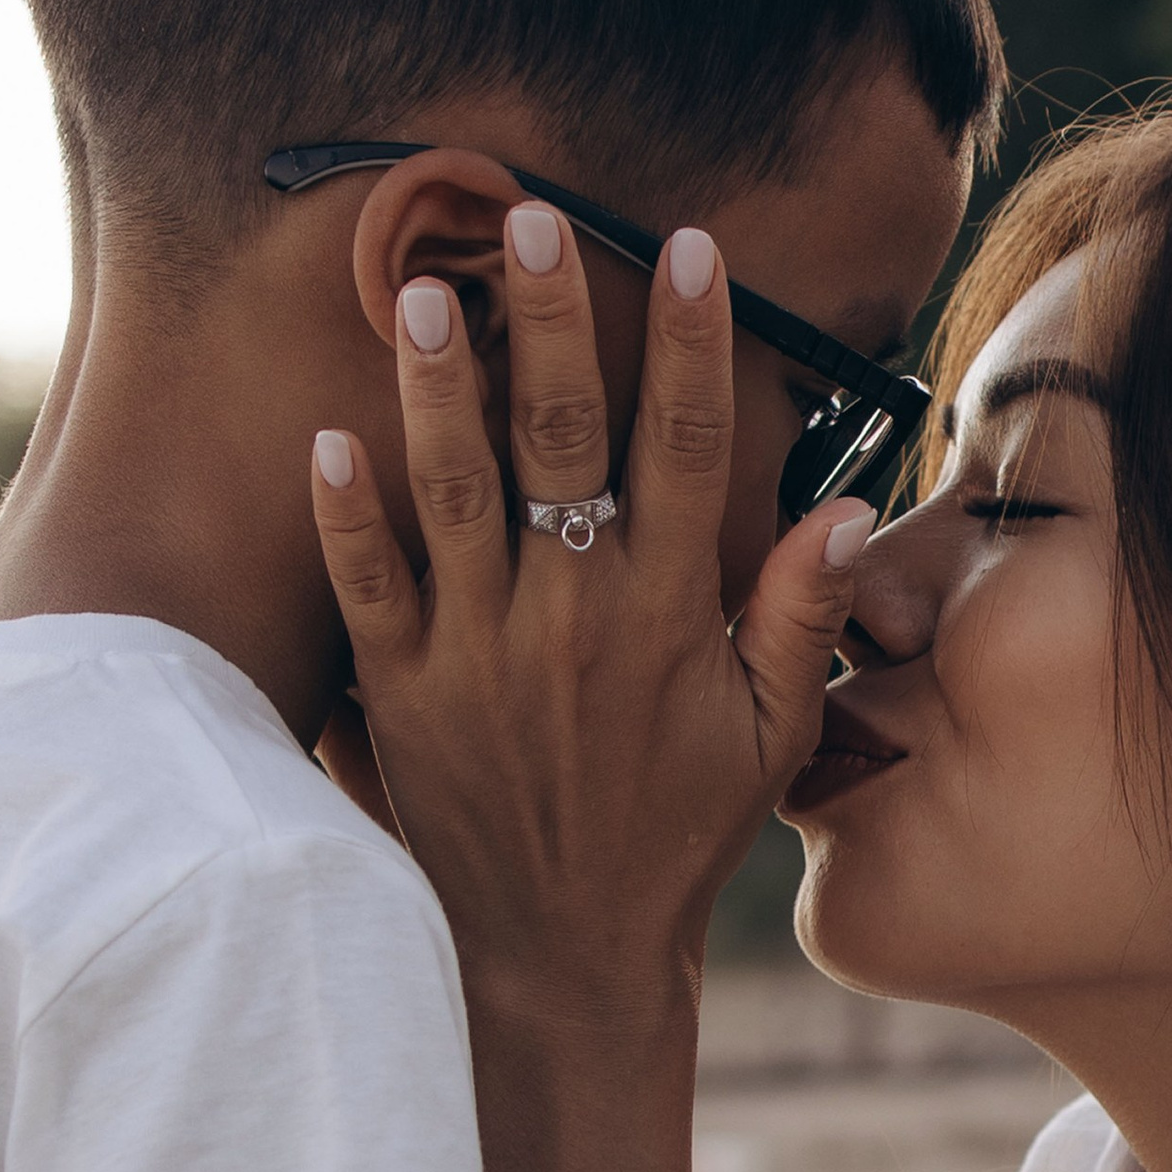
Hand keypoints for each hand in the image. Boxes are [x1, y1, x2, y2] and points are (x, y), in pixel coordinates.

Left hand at [310, 217, 872, 1034]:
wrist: (563, 955)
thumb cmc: (673, 840)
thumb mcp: (765, 738)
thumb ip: (798, 618)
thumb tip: (843, 510)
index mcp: (665, 618)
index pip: (687, 449)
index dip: (690, 342)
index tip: (687, 247)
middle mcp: (570, 619)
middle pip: (561, 437)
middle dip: (549, 318)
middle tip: (528, 216)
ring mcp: (476, 650)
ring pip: (453, 488)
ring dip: (437, 383)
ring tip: (419, 286)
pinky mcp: (400, 689)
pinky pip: (366, 582)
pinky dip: (346, 512)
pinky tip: (328, 436)